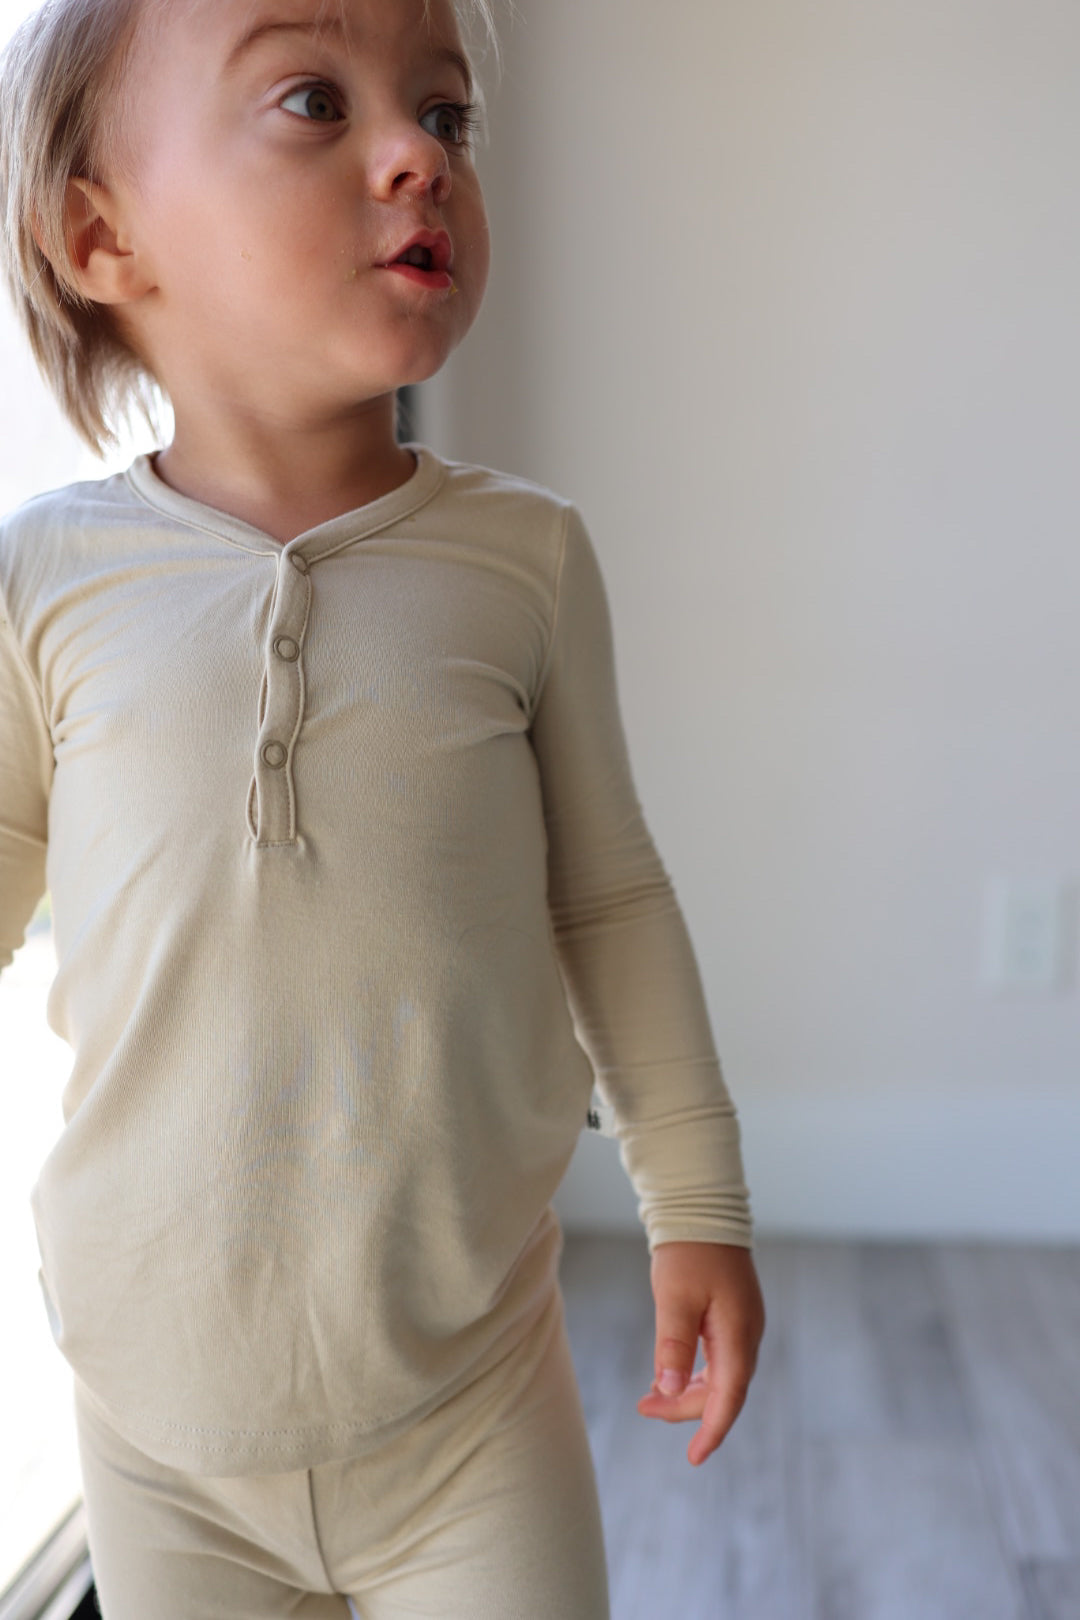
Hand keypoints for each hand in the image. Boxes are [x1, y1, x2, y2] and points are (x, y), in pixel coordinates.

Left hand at [636, 1240, 765, 1466]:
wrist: (702, 1210)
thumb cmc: (687, 1251)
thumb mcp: (674, 1297)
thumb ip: (673, 1344)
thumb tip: (668, 1390)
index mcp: (737, 1333)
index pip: (728, 1397)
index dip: (711, 1430)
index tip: (694, 1458)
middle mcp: (747, 1333)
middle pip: (722, 1391)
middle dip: (686, 1409)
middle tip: (644, 1409)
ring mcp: (742, 1325)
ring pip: (721, 1376)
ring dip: (688, 1393)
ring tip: (650, 1400)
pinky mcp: (732, 1316)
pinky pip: (718, 1359)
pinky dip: (695, 1374)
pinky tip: (671, 1376)